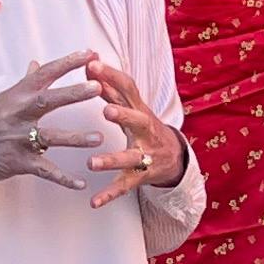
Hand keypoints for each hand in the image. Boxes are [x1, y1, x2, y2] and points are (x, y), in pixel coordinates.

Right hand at [0, 53, 105, 198]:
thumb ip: (22, 84)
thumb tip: (36, 63)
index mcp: (14, 96)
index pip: (43, 74)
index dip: (68, 62)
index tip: (90, 53)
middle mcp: (15, 114)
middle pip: (48, 100)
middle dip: (73, 93)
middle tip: (97, 86)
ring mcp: (16, 139)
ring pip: (50, 137)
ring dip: (75, 138)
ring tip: (98, 138)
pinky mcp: (15, 163)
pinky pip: (44, 171)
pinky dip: (63, 179)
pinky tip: (80, 184)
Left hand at [77, 60, 189, 205]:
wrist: (174, 156)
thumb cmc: (144, 125)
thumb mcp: (131, 105)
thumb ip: (110, 87)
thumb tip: (90, 61)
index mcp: (140, 109)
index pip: (128, 88)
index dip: (111, 76)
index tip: (92, 64)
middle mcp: (146, 130)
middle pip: (138, 121)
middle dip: (123, 116)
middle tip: (106, 111)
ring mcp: (145, 155)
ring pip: (130, 158)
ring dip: (111, 160)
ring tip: (91, 163)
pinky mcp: (140, 176)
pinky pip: (124, 186)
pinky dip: (109, 194)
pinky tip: (93, 202)